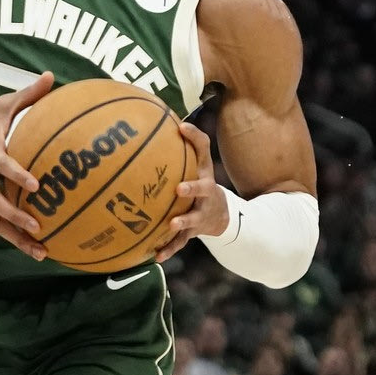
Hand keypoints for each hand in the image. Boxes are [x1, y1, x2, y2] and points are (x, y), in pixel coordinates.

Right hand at [0, 71, 53, 259]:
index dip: (15, 175)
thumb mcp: (2, 105)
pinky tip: (41, 250)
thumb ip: (28, 94)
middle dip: (13, 216)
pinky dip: (17, 241)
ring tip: (42, 251)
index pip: (1, 164)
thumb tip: (52, 77)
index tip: (35, 186)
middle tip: (37, 225)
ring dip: (16, 238)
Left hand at [156, 122, 228, 261]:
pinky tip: (154, 256)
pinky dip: (168, 249)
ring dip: (183, 222)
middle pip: (203, 190)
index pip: (203, 152)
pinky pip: (179, 242)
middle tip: (179, 187)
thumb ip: (184, 143)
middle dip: (192, 189)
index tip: (180, 126)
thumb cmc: (200, 181)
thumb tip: (165, 118)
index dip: (195, 138)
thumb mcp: (198, 163)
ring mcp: (200, 214)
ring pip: (192, 220)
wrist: (220, 215)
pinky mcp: (193, 232)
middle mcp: (205, 194)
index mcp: (204, 174)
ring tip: (172, 224)